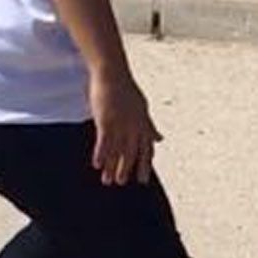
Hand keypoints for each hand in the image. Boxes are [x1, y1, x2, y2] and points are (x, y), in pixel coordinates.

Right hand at [89, 68, 161, 185]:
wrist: (112, 74)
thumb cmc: (126, 90)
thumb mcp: (143, 108)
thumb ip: (150, 126)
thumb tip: (160, 139)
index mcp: (143, 123)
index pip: (147, 148)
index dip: (145, 164)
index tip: (142, 179)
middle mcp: (134, 125)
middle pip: (132, 152)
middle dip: (127, 169)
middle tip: (122, 183)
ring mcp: (121, 123)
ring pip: (117, 150)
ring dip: (113, 166)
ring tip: (108, 181)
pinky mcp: (107, 120)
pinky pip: (104, 141)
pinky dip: (101, 154)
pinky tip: (97, 165)